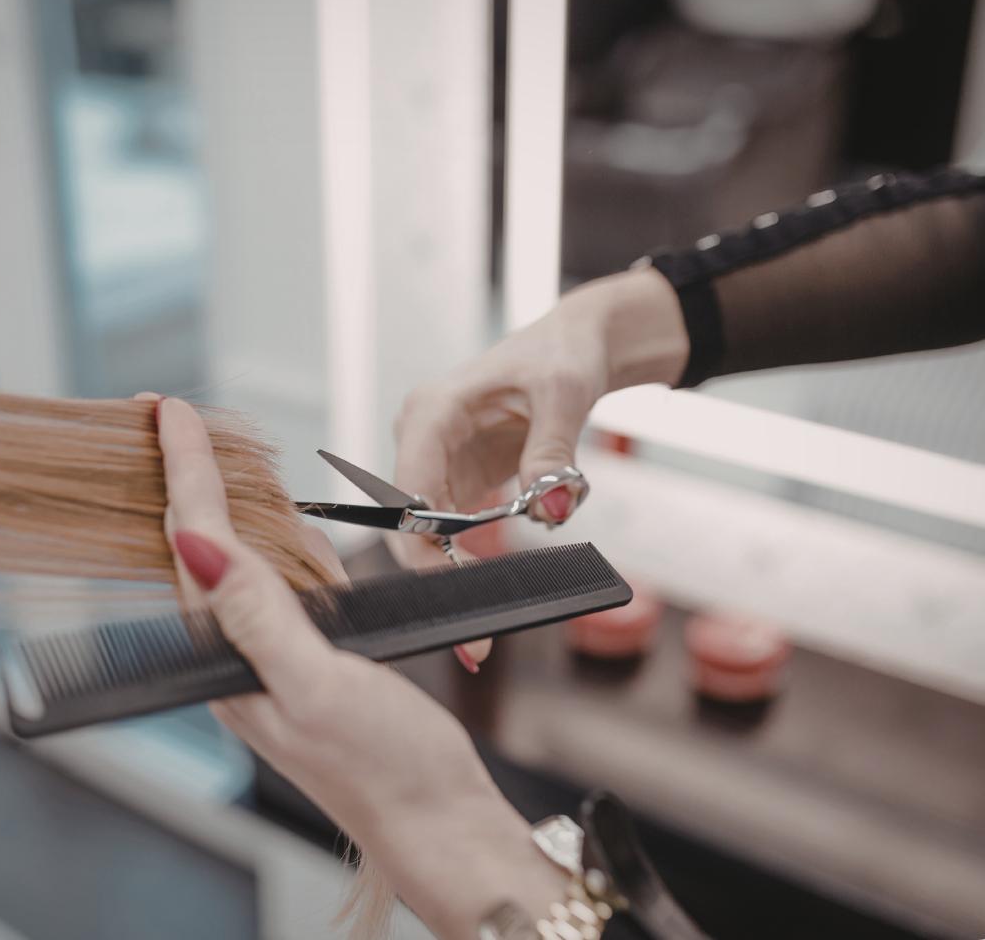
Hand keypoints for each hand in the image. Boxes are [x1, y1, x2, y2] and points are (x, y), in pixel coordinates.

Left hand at [151, 395, 564, 939]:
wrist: (435, 822)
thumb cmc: (384, 769)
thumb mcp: (320, 686)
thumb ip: (259, 616)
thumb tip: (199, 548)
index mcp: (231, 659)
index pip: (195, 543)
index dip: (185, 469)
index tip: (172, 412)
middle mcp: (239, 656)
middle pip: (196, 545)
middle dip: (181, 475)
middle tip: (166, 415)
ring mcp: (270, 657)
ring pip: (235, 561)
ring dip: (217, 502)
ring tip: (198, 449)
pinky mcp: (306, 659)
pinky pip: (276, 585)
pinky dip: (271, 541)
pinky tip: (274, 526)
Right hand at [388, 269, 687, 664]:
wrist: (576, 343)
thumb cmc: (563, 353)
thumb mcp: (565, 394)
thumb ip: (552, 452)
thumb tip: (550, 507)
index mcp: (432, 412)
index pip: (408, 494)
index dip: (423, 550)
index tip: (456, 594)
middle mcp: (422, 438)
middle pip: (411, 524)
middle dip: (439, 580)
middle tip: (475, 642)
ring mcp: (436, 460)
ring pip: (430, 534)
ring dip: (457, 577)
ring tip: (484, 634)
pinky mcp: (457, 478)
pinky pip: (454, 530)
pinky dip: (472, 562)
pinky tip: (494, 591)